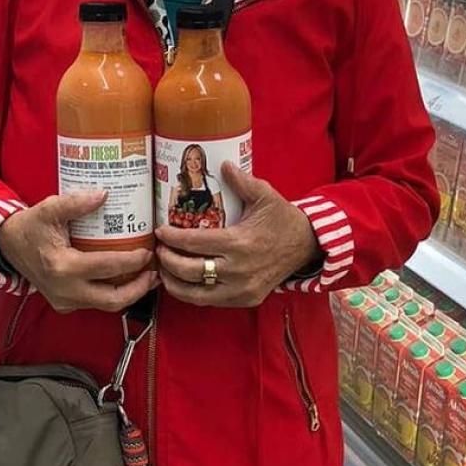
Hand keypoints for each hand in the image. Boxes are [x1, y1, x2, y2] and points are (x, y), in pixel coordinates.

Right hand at [0, 190, 157, 314]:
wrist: (8, 246)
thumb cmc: (30, 227)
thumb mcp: (49, 209)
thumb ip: (75, 202)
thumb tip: (104, 195)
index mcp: (62, 266)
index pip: (106, 268)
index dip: (131, 262)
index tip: (147, 252)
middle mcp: (64, 289)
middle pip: (112, 299)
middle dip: (139, 288)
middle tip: (154, 272)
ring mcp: (64, 300)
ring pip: (106, 305)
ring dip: (129, 294)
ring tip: (147, 277)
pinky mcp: (65, 304)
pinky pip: (94, 303)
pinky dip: (113, 294)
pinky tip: (125, 280)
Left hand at [155, 164, 318, 307]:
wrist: (307, 246)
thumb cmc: (283, 219)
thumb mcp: (265, 196)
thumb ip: (241, 181)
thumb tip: (222, 164)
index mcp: (240, 243)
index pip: (195, 243)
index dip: (172, 238)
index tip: (160, 232)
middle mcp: (238, 270)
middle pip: (189, 271)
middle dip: (167, 260)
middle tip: (158, 250)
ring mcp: (242, 289)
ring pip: (195, 294)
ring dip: (174, 283)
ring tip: (164, 270)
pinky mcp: (245, 300)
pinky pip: (210, 301)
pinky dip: (192, 294)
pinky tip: (183, 282)